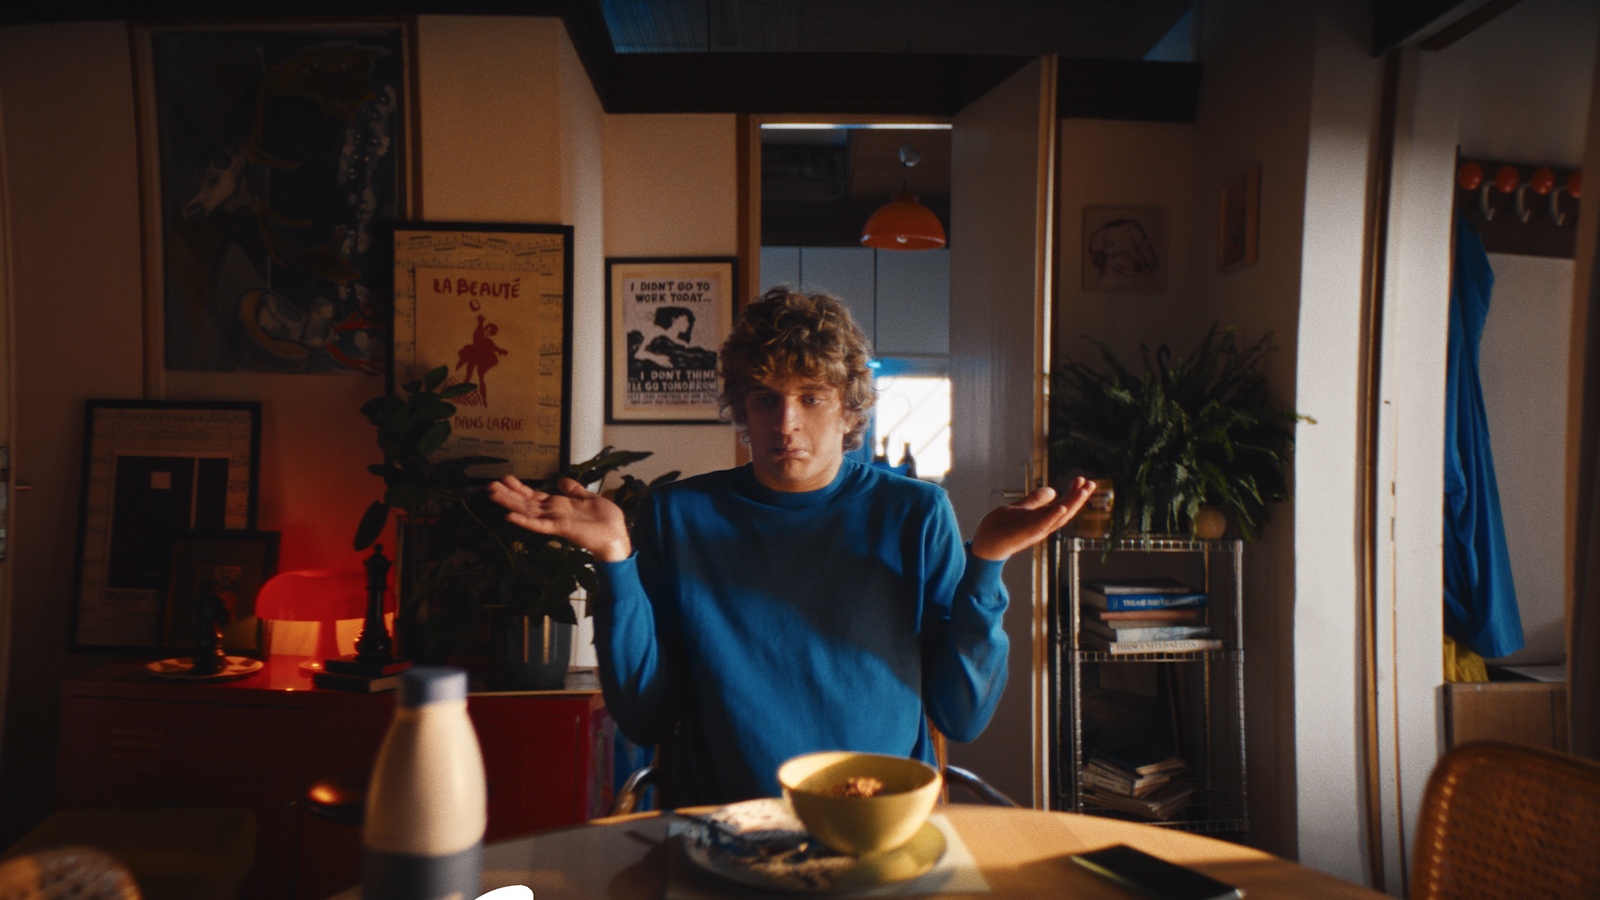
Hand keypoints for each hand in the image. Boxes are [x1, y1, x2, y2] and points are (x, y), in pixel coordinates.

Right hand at [488, 476, 631, 562]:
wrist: (616, 535)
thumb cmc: (606, 520)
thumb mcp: (589, 498)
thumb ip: (574, 490)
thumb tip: (561, 480)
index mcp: (559, 506)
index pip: (535, 496)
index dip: (520, 488)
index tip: (506, 478)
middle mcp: (553, 513)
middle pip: (526, 503)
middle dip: (508, 494)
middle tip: (490, 485)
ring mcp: (555, 521)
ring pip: (528, 511)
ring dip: (510, 503)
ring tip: (493, 495)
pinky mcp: (560, 528)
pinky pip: (539, 525)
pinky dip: (524, 521)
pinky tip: (509, 516)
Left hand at [970, 477, 1096, 560]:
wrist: (983, 545)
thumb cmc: (999, 529)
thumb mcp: (1018, 509)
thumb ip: (1034, 501)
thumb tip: (1053, 491)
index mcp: (1041, 519)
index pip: (1062, 505)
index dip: (1073, 493)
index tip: (1082, 479)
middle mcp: (1041, 526)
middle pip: (1065, 512)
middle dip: (1079, 498)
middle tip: (1092, 484)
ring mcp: (1034, 531)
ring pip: (1057, 518)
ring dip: (1071, 505)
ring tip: (1083, 491)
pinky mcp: (1023, 534)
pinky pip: (1040, 526)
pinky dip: (1052, 517)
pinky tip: (1061, 507)